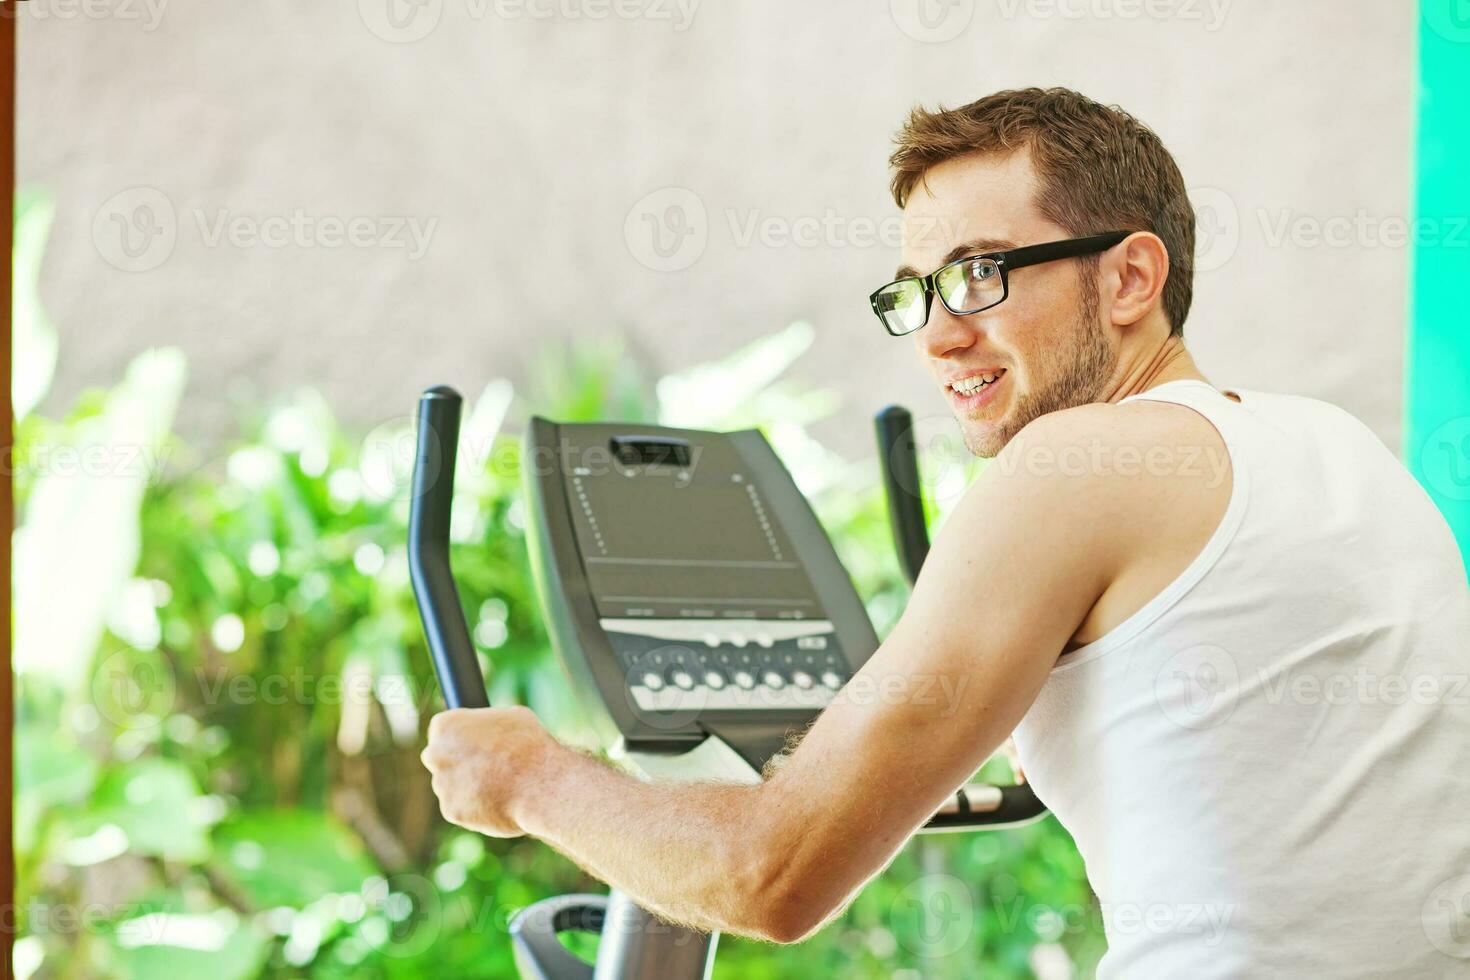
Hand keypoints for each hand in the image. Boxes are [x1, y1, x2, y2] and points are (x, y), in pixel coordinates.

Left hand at [421, 705, 558, 837]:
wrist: (540, 786)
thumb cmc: (530, 747)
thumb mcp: (512, 717)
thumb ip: (488, 723)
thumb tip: (489, 729)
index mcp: (446, 726)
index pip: (443, 728)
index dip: (461, 735)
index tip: (476, 742)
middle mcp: (435, 754)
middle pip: (439, 757)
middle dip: (456, 761)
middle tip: (484, 765)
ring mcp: (441, 785)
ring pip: (449, 785)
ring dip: (466, 786)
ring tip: (499, 785)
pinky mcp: (450, 811)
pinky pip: (460, 807)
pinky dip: (474, 807)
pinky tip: (498, 802)